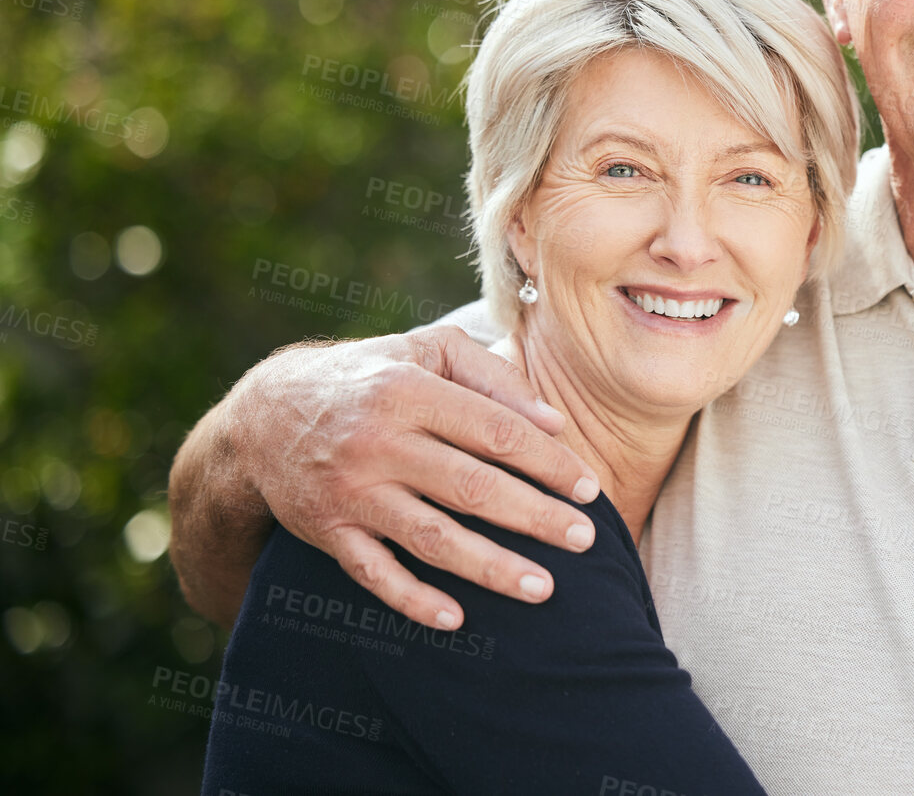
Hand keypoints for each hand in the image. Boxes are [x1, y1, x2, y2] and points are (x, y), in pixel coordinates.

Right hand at [227, 325, 598, 629]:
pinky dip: (413, 599)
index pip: (496, 431)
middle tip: (586, 540)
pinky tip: (457, 618)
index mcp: (410, 390)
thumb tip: (554, 424)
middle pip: (472, 487)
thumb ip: (493, 377)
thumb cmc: (372, 376)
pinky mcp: (327, 532)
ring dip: (490, 567)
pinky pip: (374, 574)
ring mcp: (351, 492)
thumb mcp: (427, 351)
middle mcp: (378, 442)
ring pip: (430, 537)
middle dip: (535, 517)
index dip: (549, 461)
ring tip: (543, 588)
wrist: (267, 414)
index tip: (590, 488)